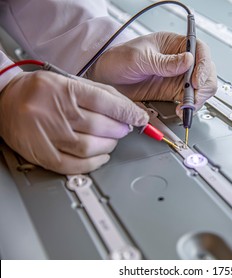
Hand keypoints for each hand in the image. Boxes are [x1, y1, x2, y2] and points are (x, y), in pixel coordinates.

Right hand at [0, 71, 148, 173]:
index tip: (140, 117)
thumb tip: (127, 109)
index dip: (127, 112)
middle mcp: (55, 111)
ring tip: (112, 141)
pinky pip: (72, 165)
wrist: (5, 97)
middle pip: (100, 126)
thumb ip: (100, 94)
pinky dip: (93, 164)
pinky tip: (101, 157)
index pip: (104, 102)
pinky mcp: (41, 152)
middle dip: (119, 129)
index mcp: (64, 89)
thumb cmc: (40, 90)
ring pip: (89, 146)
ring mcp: (47, 134)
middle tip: (124, 128)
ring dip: (109, 146)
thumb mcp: (70, 81)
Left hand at [86, 31, 216, 111]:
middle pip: (205, 71)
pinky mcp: (173, 93)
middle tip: (193, 98)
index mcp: (174, 45)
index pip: (199, 50)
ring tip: (186, 108)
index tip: (196, 80)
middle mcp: (180, 62)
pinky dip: (189, 108)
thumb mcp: (140, 57)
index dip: (203, 65)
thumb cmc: (118, 59)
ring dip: (198, 100)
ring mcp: (178, 78)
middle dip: (203, 86)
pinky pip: (189, 101)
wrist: (105, 78)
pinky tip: (181, 112)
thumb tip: (188, 60)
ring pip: (201, 89)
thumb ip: (165, 62)